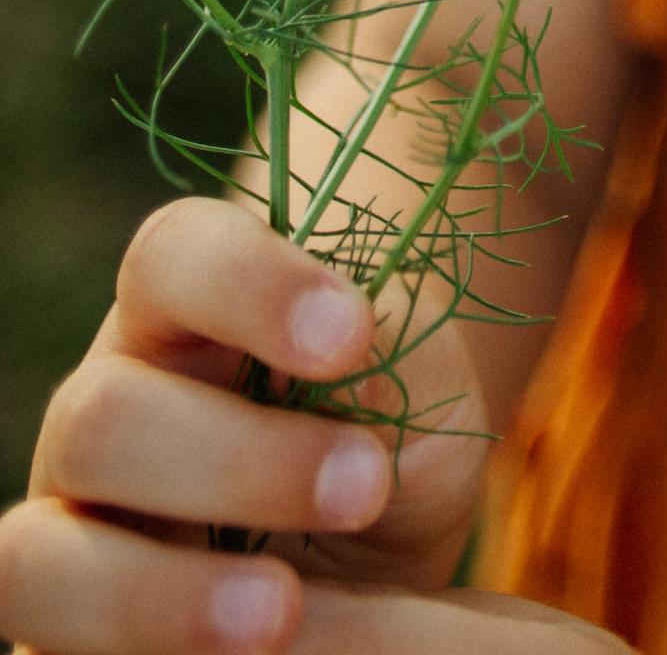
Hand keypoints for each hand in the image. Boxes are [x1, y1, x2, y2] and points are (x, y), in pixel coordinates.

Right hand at [0, 200, 602, 652]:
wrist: (376, 565)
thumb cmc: (392, 443)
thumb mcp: (421, 392)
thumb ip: (401, 359)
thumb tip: (355, 367)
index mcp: (180, 316)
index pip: (173, 257)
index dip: (250, 285)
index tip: (353, 333)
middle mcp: (101, 416)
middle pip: (101, 416)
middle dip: (235, 457)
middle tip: (365, 484)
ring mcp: (66, 538)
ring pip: (36, 558)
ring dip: (159, 594)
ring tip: (282, 610)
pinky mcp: (60, 643)